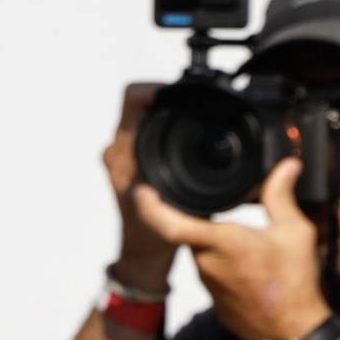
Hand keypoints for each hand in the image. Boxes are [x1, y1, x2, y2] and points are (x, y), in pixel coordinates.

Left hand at [103, 82, 176, 289]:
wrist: (142, 252)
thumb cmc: (153, 234)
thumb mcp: (177, 206)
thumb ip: (192, 183)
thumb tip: (221, 166)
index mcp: (125, 153)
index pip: (131, 98)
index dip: (155, 87)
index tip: (177, 91)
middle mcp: (118, 149)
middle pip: (137, 102)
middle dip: (166, 97)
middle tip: (193, 101)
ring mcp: (122, 153)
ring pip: (141, 115)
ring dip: (164, 111)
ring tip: (192, 114)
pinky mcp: (130, 159)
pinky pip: (145, 129)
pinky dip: (163, 125)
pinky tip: (184, 132)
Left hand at [132, 157, 332, 339]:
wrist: (291, 332)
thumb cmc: (293, 284)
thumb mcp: (294, 233)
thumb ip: (281, 196)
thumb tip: (286, 166)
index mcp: (219, 242)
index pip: (169, 223)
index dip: (149, 206)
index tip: (141, 190)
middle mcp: (204, 261)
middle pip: (184, 229)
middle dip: (195, 214)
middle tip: (212, 201)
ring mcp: (204, 279)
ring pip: (197, 248)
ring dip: (211, 237)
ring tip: (237, 228)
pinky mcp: (210, 294)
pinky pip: (206, 266)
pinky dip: (219, 257)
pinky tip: (242, 256)